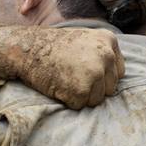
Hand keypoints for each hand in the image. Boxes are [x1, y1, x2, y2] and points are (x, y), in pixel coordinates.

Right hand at [0, 26, 123, 109]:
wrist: (27, 47)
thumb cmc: (53, 45)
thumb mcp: (85, 39)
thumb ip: (103, 54)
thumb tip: (115, 77)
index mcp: (108, 40)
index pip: (117, 72)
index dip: (100, 76)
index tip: (82, 70)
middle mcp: (106, 55)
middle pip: (110, 88)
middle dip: (92, 87)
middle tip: (71, 74)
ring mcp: (95, 72)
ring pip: (97, 99)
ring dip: (81, 95)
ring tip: (65, 78)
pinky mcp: (82, 89)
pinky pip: (80, 105)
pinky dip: (68, 100)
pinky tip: (58, 84)